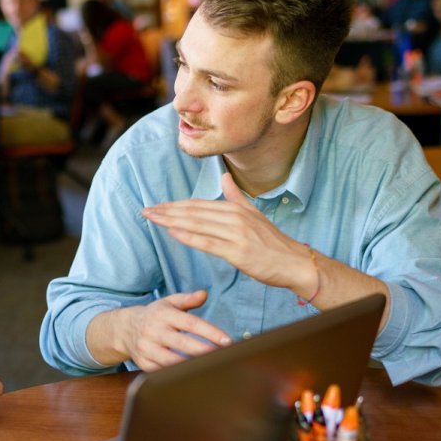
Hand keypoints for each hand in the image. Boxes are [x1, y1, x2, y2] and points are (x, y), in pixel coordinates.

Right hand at [99, 291, 230, 371]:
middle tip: (224, 357)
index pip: (190, 323)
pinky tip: (193, 376)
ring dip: (192, 366)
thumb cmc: (153, 316)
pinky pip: (162, 372)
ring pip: (172, 361)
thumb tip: (204, 294)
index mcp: (163, 314)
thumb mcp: (168, 303)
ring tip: (211, 368)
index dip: (210, 332)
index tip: (227, 340)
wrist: (124, 329)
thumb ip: (188, 299)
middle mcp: (153, 331)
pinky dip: (178, 375)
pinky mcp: (143, 363)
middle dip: (205, 351)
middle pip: (183, 344)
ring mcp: (147, 348)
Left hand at [141, 172, 315, 295]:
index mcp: (236, 209)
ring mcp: (236, 234)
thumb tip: (225, 177)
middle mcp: (234, 218)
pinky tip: (172, 232)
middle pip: (193, 212)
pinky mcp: (237, 251)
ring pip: (197, 224)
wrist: (295, 263)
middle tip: (145, 211)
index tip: (156, 206)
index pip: (198, 204)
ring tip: (152, 219)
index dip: (175, 205)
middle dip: (166, 211)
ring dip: (171, 220)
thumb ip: (236, 197)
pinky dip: (189, 236)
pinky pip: (208, 242)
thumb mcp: (254, 214)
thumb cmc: (273, 243)